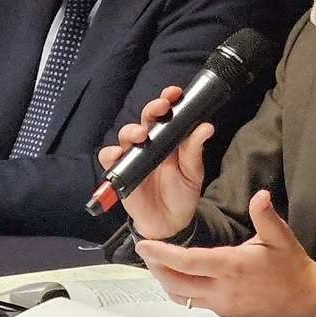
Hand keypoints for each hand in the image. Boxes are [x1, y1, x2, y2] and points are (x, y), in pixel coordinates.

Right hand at [98, 84, 208, 238]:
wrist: (169, 223)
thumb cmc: (182, 194)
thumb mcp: (193, 172)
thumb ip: (194, 150)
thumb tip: (205, 126)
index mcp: (169, 138)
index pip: (166, 113)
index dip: (168, 99)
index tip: (174, 93)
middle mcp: (150, 143)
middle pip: (145, 118)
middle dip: (152, 109)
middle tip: (160, 108)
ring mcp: (133, 156)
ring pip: (126, 134)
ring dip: (132, 131)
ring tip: (141, 135)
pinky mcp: (120, 171)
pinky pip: (110, 157)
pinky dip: (112, 153)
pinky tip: (119, 154)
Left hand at [133, 189, 315, 316]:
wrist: (306, 299)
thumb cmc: (292, 268)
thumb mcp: (282, 236)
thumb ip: (265, 215)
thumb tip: (259, 195)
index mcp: (232, 267)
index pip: (188, 262)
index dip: (162, 255)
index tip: (144, 245)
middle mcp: (223, 288)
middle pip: (176, 283)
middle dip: (156, 268)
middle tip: (144, 252)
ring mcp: (222, 303)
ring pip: (182, 296)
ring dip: (165, 280)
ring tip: (156, 263)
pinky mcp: (225, 311)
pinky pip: (194, 302)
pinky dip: (180, 289)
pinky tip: (178, 276)